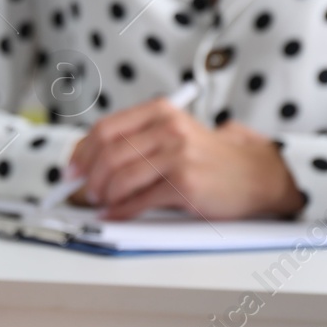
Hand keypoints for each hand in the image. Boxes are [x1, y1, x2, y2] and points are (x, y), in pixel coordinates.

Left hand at [65, 97, 305, 220]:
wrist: (254, 175)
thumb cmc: (209, 158)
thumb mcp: (173, 134)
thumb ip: (137, 140)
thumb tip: (89, 161)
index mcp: (160, 112)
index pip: (105, 129)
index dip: (82, 152)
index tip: (72, 169)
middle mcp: (168, 129)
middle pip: (108, 153)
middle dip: (90, 177)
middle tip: (85, 191)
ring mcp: (178, 156)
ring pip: (120, 177)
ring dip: (104, 195)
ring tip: (102, 203)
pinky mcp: (185, 184)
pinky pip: (140, 200)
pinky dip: (120, 211)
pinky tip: (114, 214)